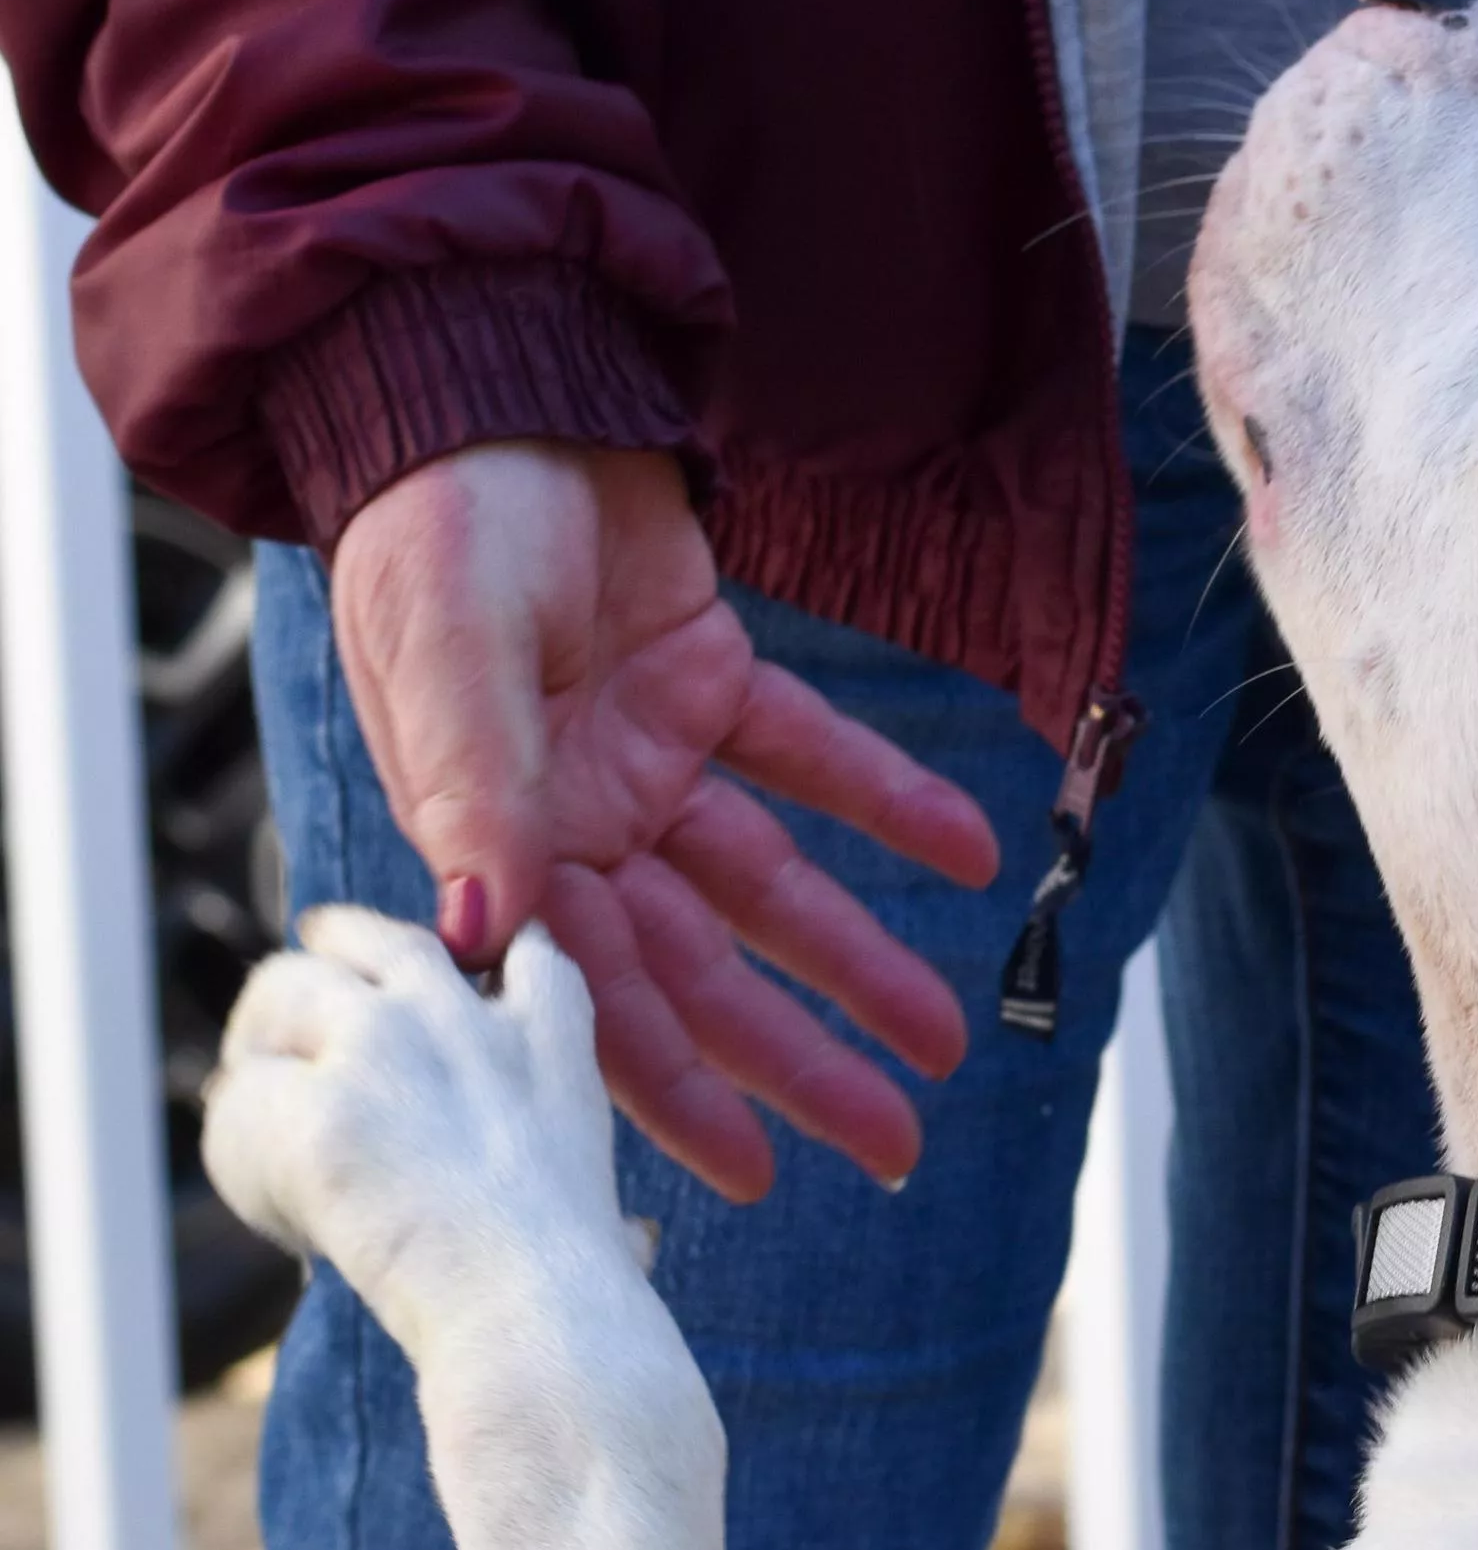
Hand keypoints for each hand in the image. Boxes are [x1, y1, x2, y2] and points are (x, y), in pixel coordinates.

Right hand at [328, 440, 1001, 1199]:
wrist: (484, 375)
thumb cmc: (434, 517)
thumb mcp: (448, 653)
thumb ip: (478, 794)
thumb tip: (480, 936)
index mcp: (501, 838)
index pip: (595, 992)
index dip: (675, 1088)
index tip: (756, 1174)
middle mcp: (577, 819)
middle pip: (704, 967)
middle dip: (798, 1058)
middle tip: (894, 1143)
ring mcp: (647, 756)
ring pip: (771, 886)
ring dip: (858, 959)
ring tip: (947, 1038)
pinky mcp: (709, 682)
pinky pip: (811, 757)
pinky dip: (890, 799)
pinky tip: (971, 850)